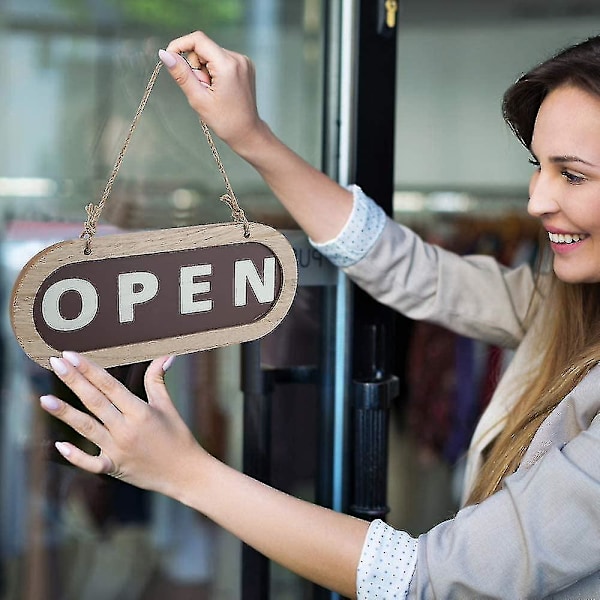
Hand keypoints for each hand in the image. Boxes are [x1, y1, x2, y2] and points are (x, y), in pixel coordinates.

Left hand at [40, 352, 205, 498]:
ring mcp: (118, 449)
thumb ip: (158, 380)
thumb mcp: (168, 406)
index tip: (71, 355)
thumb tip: (165, 356)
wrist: (185, 473)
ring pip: (87, 428)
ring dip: (65, 414)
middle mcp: (126, 428)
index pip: (109, 385)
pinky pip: (91, 462)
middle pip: (95, 401)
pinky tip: (58, 444)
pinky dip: (75, 455)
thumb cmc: (178, 436)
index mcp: (140, 411)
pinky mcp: (114, 468)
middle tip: (55, 364)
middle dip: (74, 381)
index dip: (89, 369)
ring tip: (45, 400)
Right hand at [159, 31, 265, 153]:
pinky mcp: (245, 65)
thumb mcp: (198, 99)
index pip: (198, 39)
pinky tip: (220, 88)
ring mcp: (243, 61)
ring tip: (213, 91)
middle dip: (196, 66)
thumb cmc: (225, 121)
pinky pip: (221, 60)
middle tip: (202, 88)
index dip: (180, 45)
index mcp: (227, 65)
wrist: (247, 132)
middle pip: (204, 48)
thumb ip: (181, 74)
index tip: (171, 58)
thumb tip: (165, 54)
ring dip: (206, 70)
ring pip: (212, 54)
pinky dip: (215, 71)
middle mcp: (238, 58)